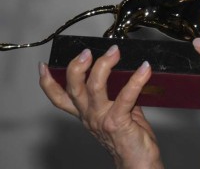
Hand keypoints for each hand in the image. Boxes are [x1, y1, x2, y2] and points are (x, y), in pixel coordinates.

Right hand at [39, 45, 163, 168]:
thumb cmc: (131, 139)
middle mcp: (90, 116)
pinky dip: (136, 81)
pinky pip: (125, 97)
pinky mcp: (118, 122)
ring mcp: (102, 119)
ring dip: (103, 66)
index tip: (43, 67)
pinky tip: (144, 70)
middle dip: (77, 67)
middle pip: (73, 89)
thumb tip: (127, 74)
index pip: (60, 98)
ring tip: (114, 53)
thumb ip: (118, 96)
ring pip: (94, 88)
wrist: (138, 164)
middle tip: (87, 51)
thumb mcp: (119, 114)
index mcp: (87, 114)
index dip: (48, 83)